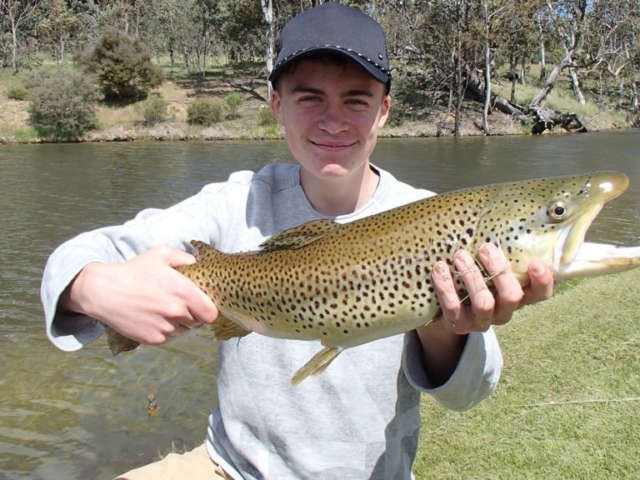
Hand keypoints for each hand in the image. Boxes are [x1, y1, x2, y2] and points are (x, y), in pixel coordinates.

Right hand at [62, 245, 217, 345]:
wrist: (103, 291)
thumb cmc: (133, 270)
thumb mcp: (161, 254)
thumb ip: (186, 258)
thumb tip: (200, 265)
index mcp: (183, 291)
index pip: (211, 313)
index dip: (208, 309)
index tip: (201, 305)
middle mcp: (176, 312)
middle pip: (198, 323)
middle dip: (193, 315)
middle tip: (179, 304)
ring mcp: (165, 328)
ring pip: (184, 331)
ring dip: (179, 323)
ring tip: (163, 309)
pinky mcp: (153, 339)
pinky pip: (169, 338)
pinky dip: (165, 331)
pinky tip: (153, 317)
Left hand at [432, 243, 553, 334]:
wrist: (441, 304)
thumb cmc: (471, 272)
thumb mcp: (486, 262)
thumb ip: (499, 246)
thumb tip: (503, 211)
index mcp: (517, 294)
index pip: (540, 293)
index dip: (542, 280)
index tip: (535, 262)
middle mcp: (502, 311)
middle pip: (512, 297)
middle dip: (499, 271)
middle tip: (485, 249)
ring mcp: (480, 321)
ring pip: (484, 304)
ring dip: (472, 277)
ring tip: (460, 255)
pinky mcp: (457, 325)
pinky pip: (452, 308)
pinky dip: (446, 287)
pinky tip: (439, 268)